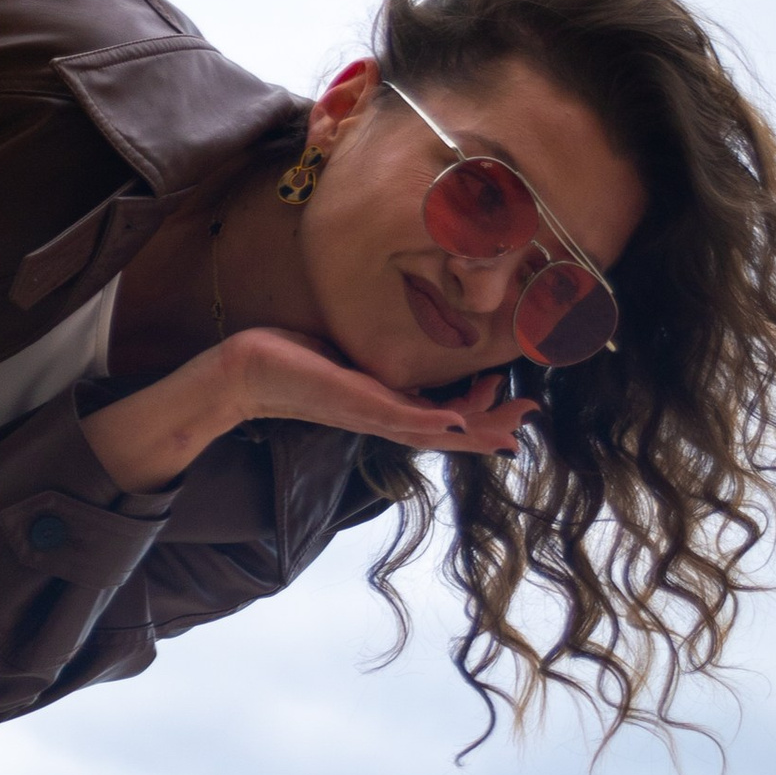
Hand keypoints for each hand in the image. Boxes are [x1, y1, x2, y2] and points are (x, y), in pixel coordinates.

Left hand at [83, 327, 529, 493]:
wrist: (248, 370)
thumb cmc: (295, 358)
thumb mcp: (348, 354)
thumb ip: (379, 356)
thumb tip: (405, 340)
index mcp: (386, 405)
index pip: (446, 418)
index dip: (483, 418)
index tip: (518, 407)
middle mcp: (381, 416)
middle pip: (448, 434)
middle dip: (490, 429)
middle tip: (527, 420)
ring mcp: (367, 413)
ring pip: (430, 430)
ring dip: (471, 430)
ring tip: (508, 427)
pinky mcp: (351, 402)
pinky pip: (395, 415)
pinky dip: (426, 420)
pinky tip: (454, 420)